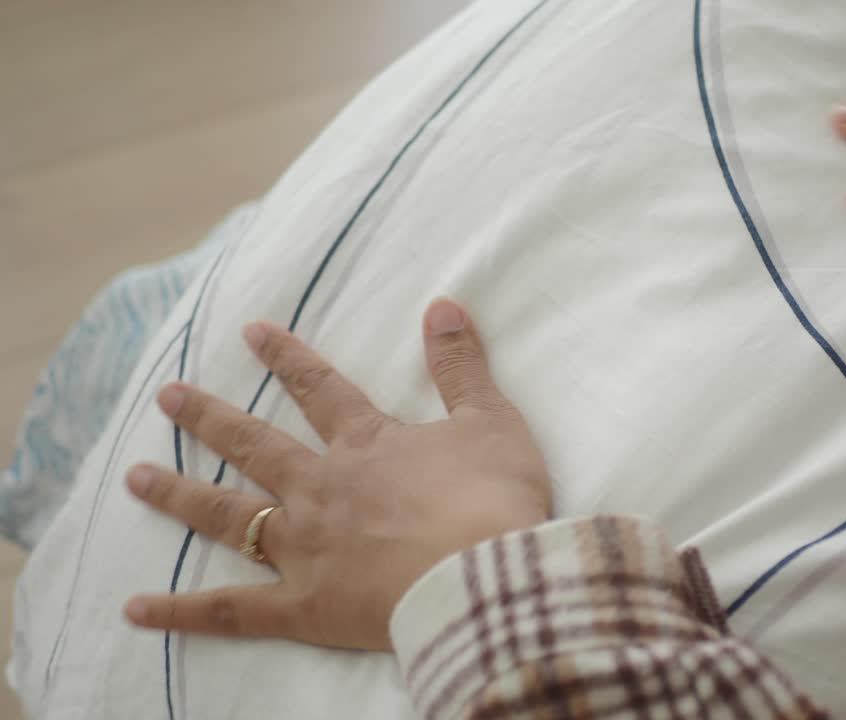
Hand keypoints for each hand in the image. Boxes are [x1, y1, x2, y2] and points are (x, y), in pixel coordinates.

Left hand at [123, 299, 551, 650]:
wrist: (485, 578)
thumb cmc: (493, 501)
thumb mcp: (491, 421)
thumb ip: (461, 366)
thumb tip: (442, 304)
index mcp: (367, 444)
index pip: (319, 389)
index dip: (287, 358)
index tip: (251, 331)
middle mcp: (321, 488)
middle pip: (255, 446)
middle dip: (210, 417)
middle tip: (167, 394)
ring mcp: (304, 548)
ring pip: (230, 515)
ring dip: (180, 494)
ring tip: (135, 477)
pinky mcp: (301, 606)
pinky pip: (229, 609)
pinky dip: (180, 611)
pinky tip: (133, 608)